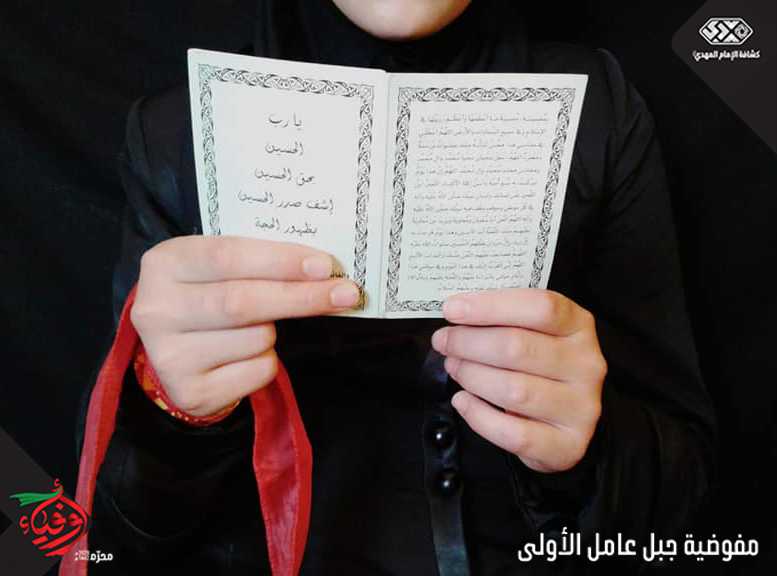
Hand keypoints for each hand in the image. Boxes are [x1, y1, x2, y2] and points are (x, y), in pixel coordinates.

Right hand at [131, 236, 360, 417]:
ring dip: (275, 332)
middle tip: (344, 293)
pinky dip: (268, 361)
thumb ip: (258, 261)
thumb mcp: (217, 267)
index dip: (280, 261)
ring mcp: (170, 355)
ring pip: (255, 339)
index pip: (228, 257)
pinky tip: (246, 355)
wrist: (173, 347)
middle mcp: (158, 310)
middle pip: (242, 302)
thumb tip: (323, 270)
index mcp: (165, 264)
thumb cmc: (208, 293)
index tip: (324, 266)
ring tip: (259, 327)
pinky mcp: (190, 391)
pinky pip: (256, 371)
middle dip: (301, 297)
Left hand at [431, 288, 605, 472]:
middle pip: (518, 347)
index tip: (452, 309)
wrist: (565, 420)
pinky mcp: (567, 444)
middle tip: (444, 342)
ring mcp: (580, 406)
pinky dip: (479, 415)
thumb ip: (503, 319)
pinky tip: (462, 401)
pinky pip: (514, 433)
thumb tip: (457, 312)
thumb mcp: (533, 331)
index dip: (491, 307)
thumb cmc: (540, 365)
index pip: (540, 307)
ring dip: (471, 376)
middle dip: (468, 343)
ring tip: (454, 367)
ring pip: (514, 390)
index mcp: (579, 326)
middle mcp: (586, 364)